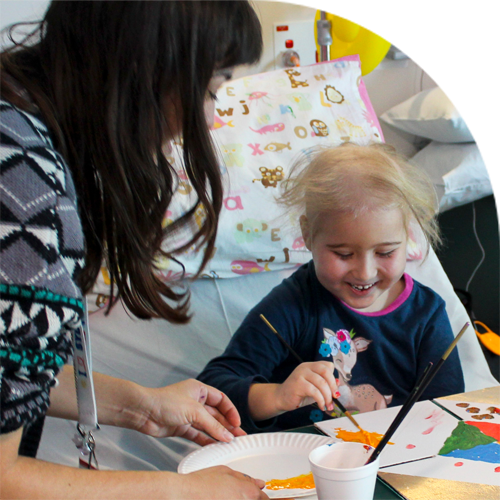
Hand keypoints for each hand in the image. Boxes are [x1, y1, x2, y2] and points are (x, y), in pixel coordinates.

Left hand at [125, 379, 246, 445]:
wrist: (143, 412)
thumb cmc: (165, 402)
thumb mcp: (194, 411)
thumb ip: (212, 424)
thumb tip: (227, 435)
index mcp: (199, 390)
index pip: (221, 399)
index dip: (230, 410)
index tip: (237, 422)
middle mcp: (195, 401)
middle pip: (215, 414)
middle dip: (226, 425)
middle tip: (238, 436)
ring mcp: (188, 415)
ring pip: (207, 425)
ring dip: (218, 433)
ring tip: (229, 443)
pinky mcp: (181, 427)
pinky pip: (198, 434)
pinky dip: (206, 440)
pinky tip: (214, 446)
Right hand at [178, 465, 268, 499]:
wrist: (182, 496)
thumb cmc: (200, 483)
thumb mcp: (224, 471)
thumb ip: (244, 478)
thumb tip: (259, 483)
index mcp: (248, 493)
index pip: (263, 498)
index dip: (259, 497)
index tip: (256, 497)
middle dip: (251, 499)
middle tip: (233, 495)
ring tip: (224, 496)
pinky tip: (218, 499)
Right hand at [275, 361, 339, 413]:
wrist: (281, 397)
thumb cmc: (299, 393)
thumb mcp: (314, 387)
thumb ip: (324, 384)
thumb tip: (338, 383)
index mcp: (310, 365)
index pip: (327, 365)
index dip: (334, 377)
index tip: (335, 390)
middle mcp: (305, 367)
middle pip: (326, 371)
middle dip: (333, 386)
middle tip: (335, 397)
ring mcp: (301, 374)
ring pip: (321, 383)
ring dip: (328, 396)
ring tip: (328, 405)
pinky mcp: (298, 384)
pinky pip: (315, 392)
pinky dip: (321, 400)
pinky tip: (321, 406)